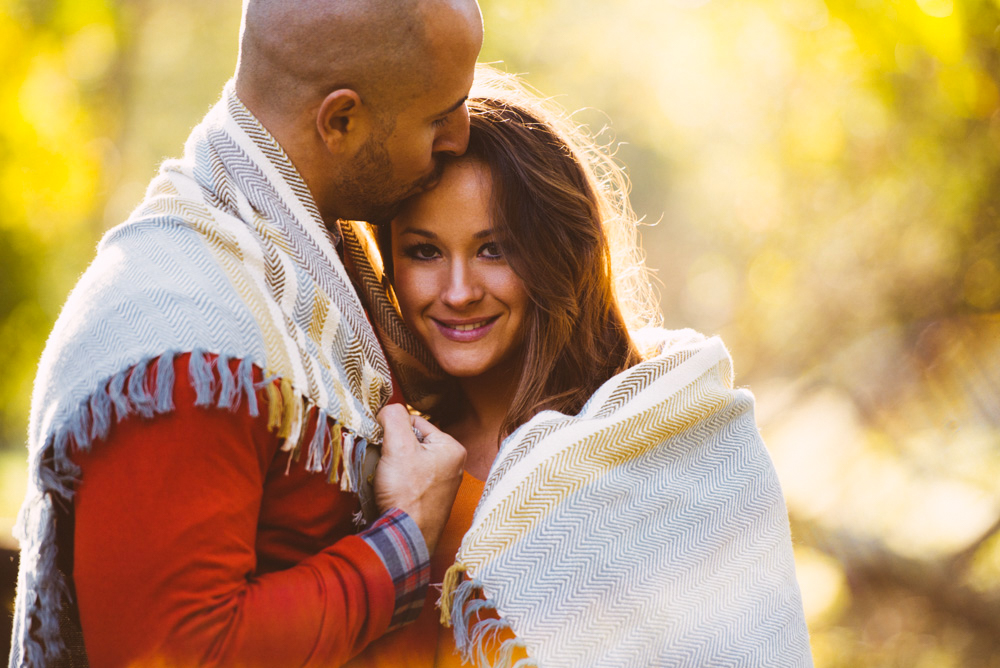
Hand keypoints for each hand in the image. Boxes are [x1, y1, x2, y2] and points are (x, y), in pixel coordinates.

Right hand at [375, 404, 465, 553]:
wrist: (406, 536)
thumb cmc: (406, 493)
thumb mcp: (398, 446)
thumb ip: (394, 418)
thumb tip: (389, 408)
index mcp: (453, 448)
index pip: (416, 423)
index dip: (395, 430)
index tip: (383, 444)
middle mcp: (454, 464)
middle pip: (413, 442)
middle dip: (395, 449)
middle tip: (386, 463)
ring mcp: (443, 484)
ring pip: (410, 460)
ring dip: (394, 465)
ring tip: (388, 478)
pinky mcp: (432, 499)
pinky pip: (411, 479)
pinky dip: (399, 481)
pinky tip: (393, 490)